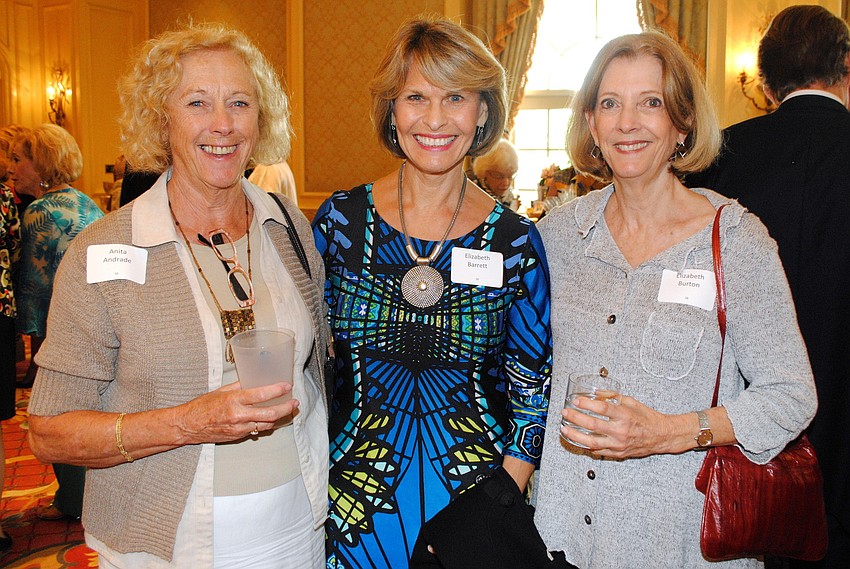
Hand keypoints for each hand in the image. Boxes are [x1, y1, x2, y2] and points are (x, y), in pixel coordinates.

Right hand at [176, 381, 297, 444]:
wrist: (189, 426)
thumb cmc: (202, 406)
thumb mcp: (221, 391)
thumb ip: (240, 386)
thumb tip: (254, 379)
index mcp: (234, 400)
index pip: (260, 395)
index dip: (277, 391)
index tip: (287, 386)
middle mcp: (238, 415)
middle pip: (269, 413)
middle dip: (285, 408)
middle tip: (294, 402)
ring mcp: (239, 428)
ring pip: (266, 424)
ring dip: (279, 417)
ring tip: (288, 410)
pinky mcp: (238, 436)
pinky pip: (257, 430)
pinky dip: (266, 424)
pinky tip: (272, 418)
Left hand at [560, 395, 675, 458]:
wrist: (661, 436)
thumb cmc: (647, 418)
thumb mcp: (631, 401)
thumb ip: (612, 396)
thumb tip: (595, 393)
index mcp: (624, 415)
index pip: (601, 409)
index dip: (586, 404)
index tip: (576, 401)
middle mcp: (621, 431)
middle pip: (592, 425)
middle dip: (575, 418)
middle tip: (565, 413)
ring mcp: (618, 444)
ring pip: (591, 442)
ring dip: (575, 435)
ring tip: (565, 429)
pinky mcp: (618, 453)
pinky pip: (598, 451)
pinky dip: (586, 446)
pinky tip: (577, 440)